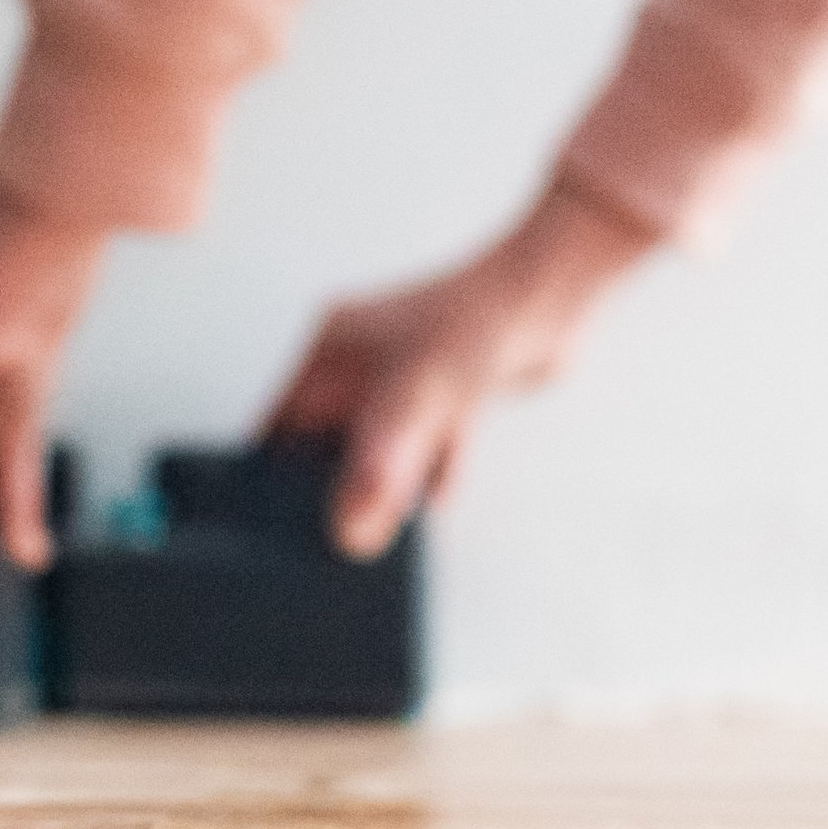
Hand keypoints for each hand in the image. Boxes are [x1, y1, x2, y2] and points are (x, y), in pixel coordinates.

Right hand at [267, 180, 656, 558]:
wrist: (552, 296)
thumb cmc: (480, 320)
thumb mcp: (418, 400)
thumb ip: (378, 468)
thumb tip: (348, 531)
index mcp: (323, 350)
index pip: (276, 423)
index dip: (275, 471)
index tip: (288, 517)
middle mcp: (351, 363)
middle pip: (321, 441)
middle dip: (335, 483)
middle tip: (347, 523)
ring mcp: (394, 379)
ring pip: (372, 450)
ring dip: (387, 482)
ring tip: (391, 508)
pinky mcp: (435, 396)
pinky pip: (417, 448)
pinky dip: (427, 471)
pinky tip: (437, 484)